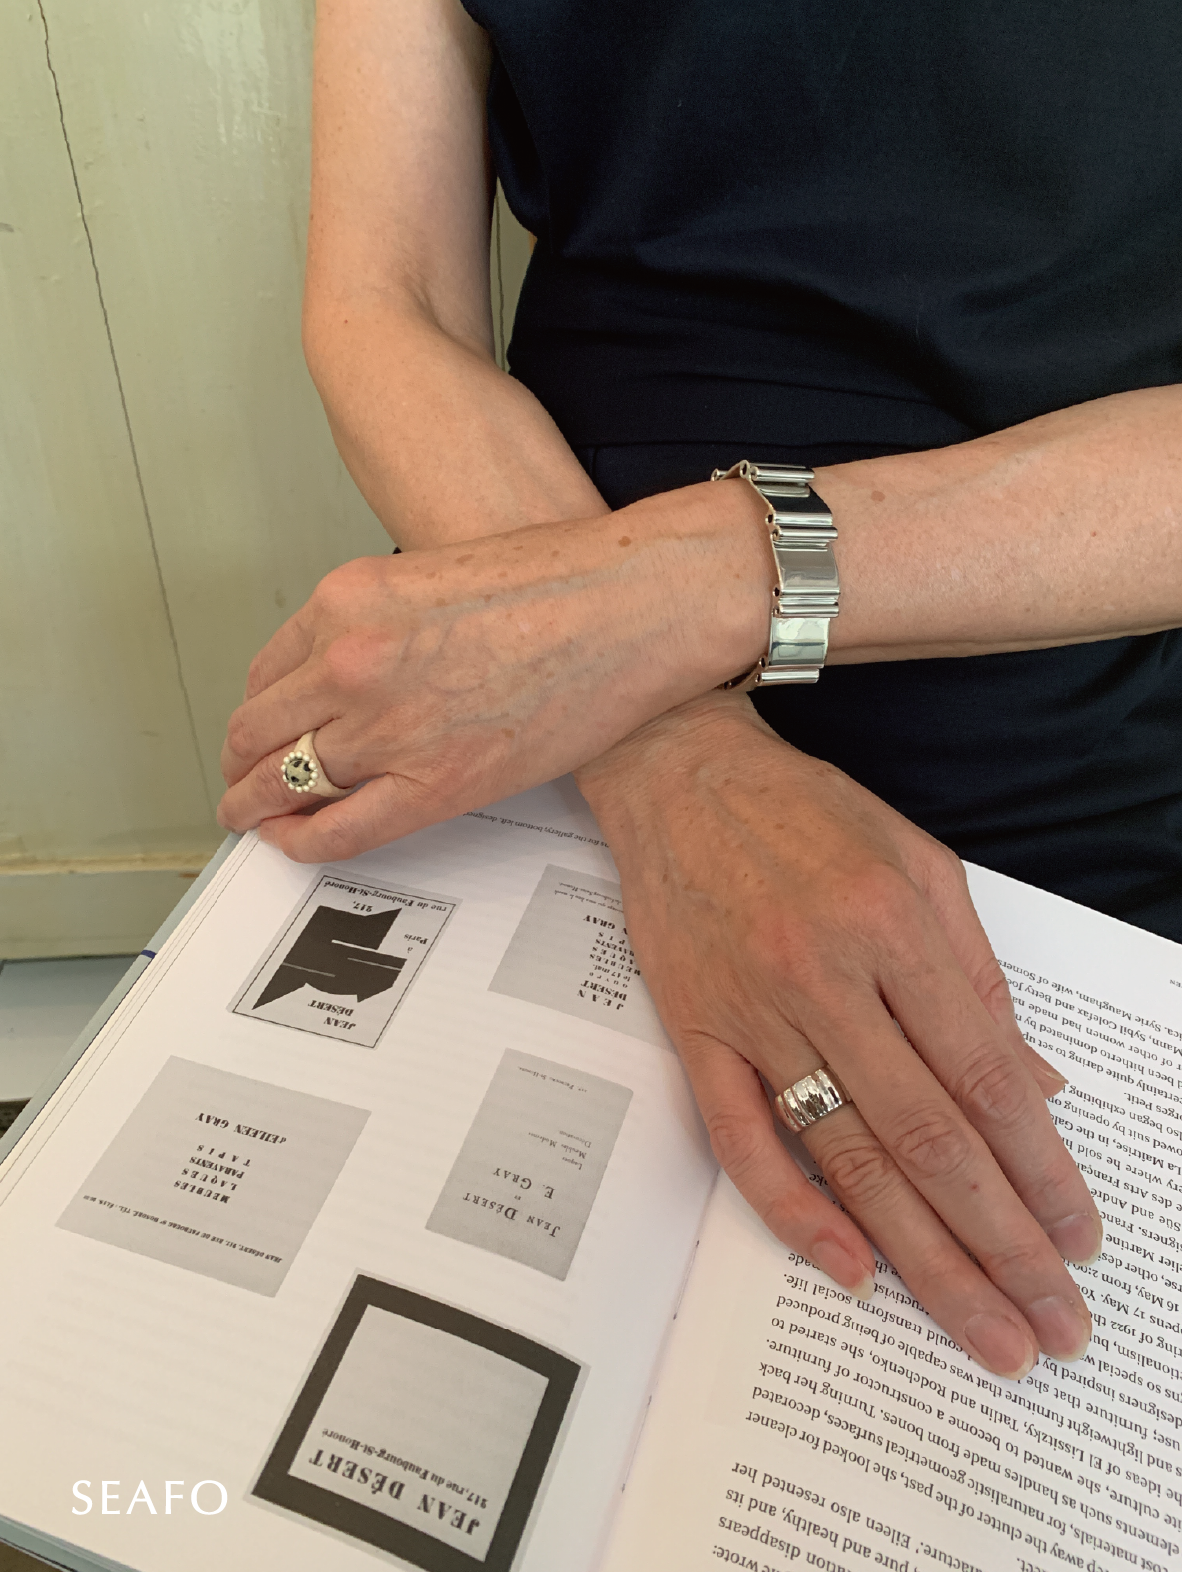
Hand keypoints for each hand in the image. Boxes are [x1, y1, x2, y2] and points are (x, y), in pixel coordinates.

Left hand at [217, 484, 769, 858]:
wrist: (628, 605)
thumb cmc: (561, 583)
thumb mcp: (435, 575)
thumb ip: (383, 623)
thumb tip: (363, 672)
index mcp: (347, 601)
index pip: (268, 671)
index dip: (257, 711)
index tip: (258, 730)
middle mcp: (351, 661)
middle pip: (259, 731)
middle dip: (242, 762)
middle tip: (240, 781)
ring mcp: (387, 725)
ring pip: (286, 782)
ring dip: (257, 806)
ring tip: (252, 818)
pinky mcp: (434, 781)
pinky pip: (338, 829)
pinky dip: (301, 842)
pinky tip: (290, 843)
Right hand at [576, 692, 1099, 1377]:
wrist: (678, 773)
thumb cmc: (807, 814)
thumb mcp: (921, 865)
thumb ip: (980, 978)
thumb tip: (1037, 1087)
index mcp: (893, 926)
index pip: (985, 1076)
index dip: (1040, 1169)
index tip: (1077, 1238)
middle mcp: (825, 975)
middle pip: (926, 1137)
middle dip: (999, 1243)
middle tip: (1049, 1324)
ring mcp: (753, 1011)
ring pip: (844, 1155)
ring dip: (919, 1255)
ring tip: (979, 1326)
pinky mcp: (694, 1032)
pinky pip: (740, 1140)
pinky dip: (792, 1209)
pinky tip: (849, 1268)